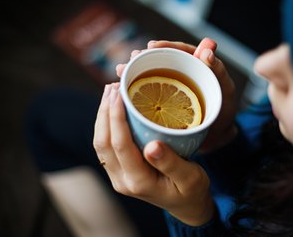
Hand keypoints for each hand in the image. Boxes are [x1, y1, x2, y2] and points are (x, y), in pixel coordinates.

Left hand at [93, 83, 214, 225]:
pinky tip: (114, 109)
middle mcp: (122, 181)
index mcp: (138, 182)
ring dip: (102, 116)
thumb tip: (152, 145)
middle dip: (104, 112)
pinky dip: (107, 124)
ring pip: (101, 143)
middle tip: (113, 86)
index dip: (116, 117)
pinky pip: (106, 145)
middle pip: (103, 142)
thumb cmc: (191, 191)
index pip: (120, 145)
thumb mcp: (190, 178)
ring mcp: (118, 177)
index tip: (119, 93)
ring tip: (110, 92)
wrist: (186, 205)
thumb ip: (171, 163)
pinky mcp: (120, 171)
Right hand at [116, 38, 238, 151]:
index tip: (152, 46)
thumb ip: (217, 70)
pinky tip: (121, 90)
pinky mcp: (161, 102)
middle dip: (142, 57)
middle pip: (159, 60)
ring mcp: (169, 87)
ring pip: (149, 75)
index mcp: (196, 64)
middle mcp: (179, 72)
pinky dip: (134, 90)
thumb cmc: (223, 111)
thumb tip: (207, 50)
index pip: (180, 50)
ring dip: (133, 71)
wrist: (216, 135)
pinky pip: (147, 93)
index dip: (165, 46)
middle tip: (131, 57)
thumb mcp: (224, 89)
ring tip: (120, 71)